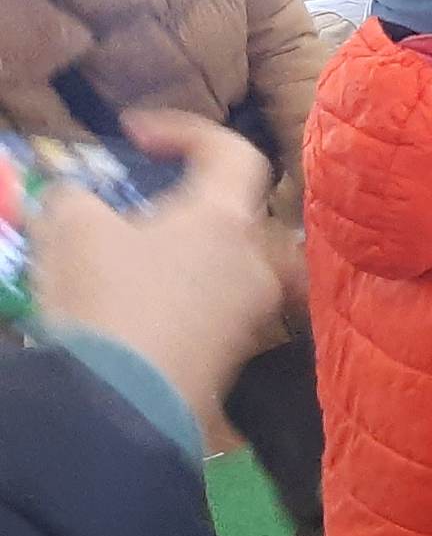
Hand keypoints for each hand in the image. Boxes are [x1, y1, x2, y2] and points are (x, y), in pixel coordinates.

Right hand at [31, 111, 282, 424]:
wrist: (124, 403)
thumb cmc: (107, 300)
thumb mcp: (71, 229)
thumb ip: (77, 199)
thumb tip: (79, 202)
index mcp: (227, 218)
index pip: (233, 152)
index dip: (187, 132)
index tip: (136, 138)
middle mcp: (257, 262)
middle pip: (237, 215)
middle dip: (190, 205)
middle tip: (140, 211)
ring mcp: (254, 314)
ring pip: (230, 266)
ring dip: (189, 255)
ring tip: (135, 261)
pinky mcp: (238, 356)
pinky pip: (219, 308)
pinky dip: (188, 296)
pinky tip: (142, 308)